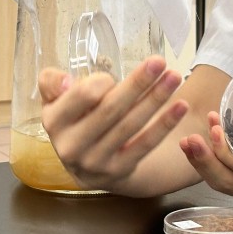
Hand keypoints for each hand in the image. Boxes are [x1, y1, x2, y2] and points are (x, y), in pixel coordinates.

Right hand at [38, 56, 186, 193]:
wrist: (86, 165)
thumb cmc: (74, 120)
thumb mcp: (55, 101)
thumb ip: (51, 82)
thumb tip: (67, 81)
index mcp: (54, 122)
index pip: (83, 96)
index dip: (102, 81)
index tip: (112, 75)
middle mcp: (72, 146)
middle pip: (111, 109)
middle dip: (138, 83)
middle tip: (160, 62)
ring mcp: (96, 162)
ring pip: (131, 125)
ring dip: (156, 98)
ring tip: (174, 77)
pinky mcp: (120, 171)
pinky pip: (146, 144)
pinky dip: (165, 123)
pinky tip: (181, 106)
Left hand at [179, 108, 232, 206]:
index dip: (231, 156)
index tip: (217, 133)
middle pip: (227, 182)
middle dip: (206, 161)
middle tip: (192, 137)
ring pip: (219, 182)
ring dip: (201, 162)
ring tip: (186, 139)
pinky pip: (222, 176)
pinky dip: (208, 161)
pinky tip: (198, 139)